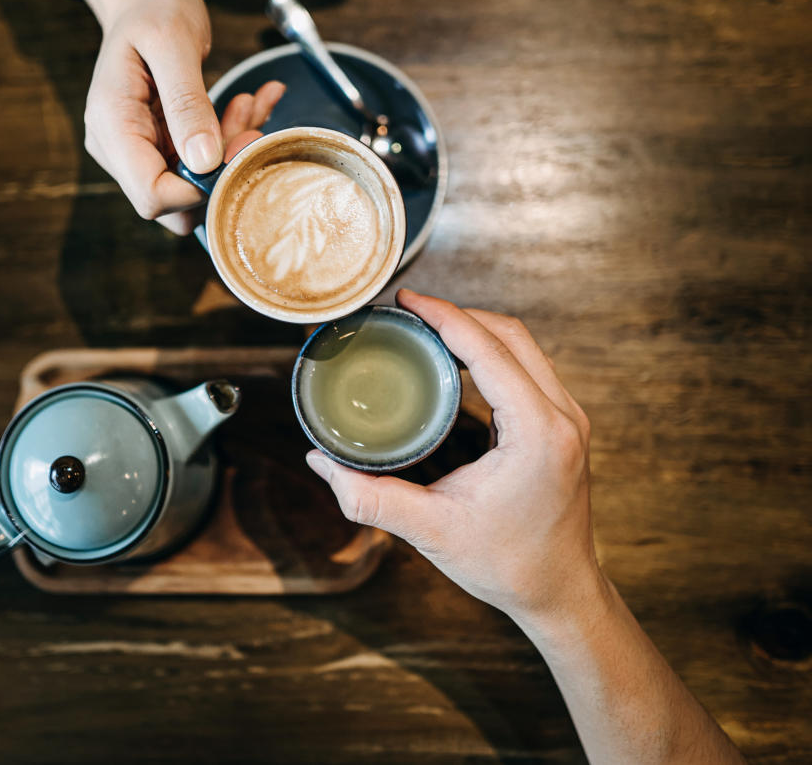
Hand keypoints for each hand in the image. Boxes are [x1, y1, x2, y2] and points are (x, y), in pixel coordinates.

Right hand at [47, 0, 284, 233]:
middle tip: (251, 122)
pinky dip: (230, 139)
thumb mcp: (172, 41)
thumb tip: (205, 162)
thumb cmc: (155, 11)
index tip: (237, 150)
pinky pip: (202, 165)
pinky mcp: (162, 149)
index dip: (199, 190)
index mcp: (112, 125)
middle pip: (175, 201)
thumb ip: (187, 102)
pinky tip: (248, 105)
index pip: (151, 196)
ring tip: (249, 103)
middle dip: (221, 171)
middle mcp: (119, 149)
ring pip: (194, 186)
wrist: (145, 1)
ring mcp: (140, 152)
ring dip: (230, 152)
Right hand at [307, 289, 606, 628]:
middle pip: (511, 334)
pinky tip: (459, 359)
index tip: (408, 300)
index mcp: (538, 433)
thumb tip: (321, 463)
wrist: (560, 591)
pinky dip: (493, 351)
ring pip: (524, 346)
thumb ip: (371, 497)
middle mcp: (562, 417)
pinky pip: (529, 367)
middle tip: (410, 310)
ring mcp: (569, 418)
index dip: (445, 316)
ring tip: (429, 327)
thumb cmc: (508, 565)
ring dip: (478, 328)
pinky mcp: (565, 425)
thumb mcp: (432, 531)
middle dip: (458, 314)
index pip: (489, 349)